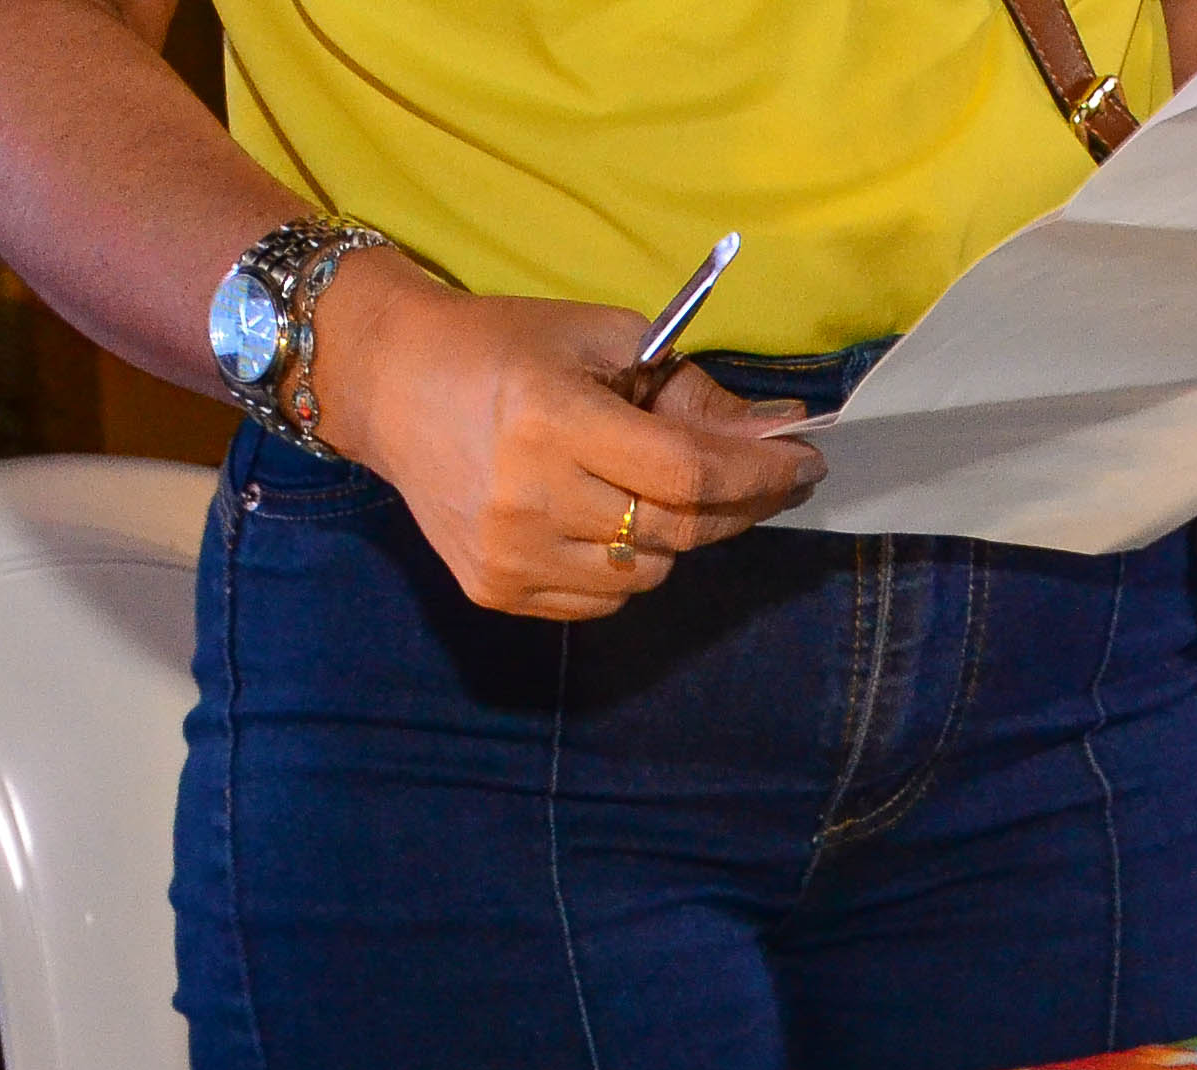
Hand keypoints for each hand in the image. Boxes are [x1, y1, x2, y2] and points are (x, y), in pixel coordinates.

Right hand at [323, 264, 823, 618]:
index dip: (758, 474)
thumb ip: (690, 393)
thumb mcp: (603, 342)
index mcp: (553, 420)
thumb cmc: (505, 349)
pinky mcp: (494, 590)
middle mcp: (529, 498)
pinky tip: (605, 520)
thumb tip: (776, 432)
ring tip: (655, 489)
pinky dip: (625, 568)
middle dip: (739, 507)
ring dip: (675, 538)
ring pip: (646, 577)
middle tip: (768, 482)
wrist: (390, 385)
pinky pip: (601, 601)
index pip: (687, 472)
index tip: (805, 463)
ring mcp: (509, 555)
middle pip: (676, 532)